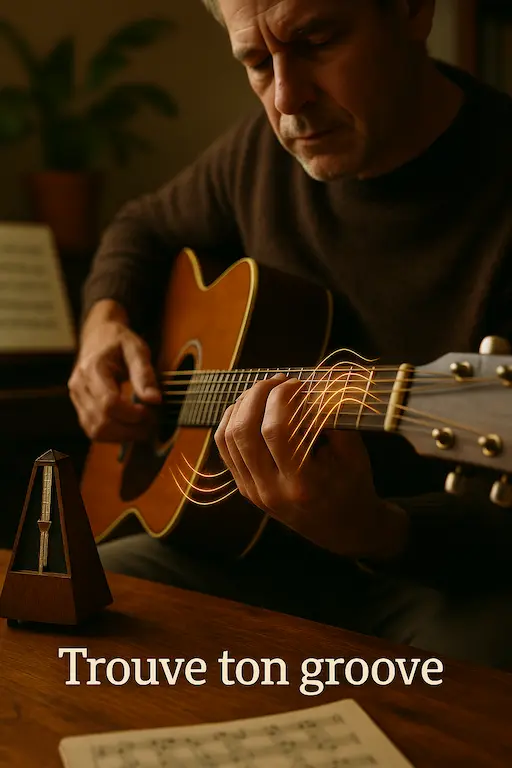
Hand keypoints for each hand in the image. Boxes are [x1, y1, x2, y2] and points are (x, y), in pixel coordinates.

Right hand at [68, 300, 160, 442]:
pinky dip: (114, 435)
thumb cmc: (119, 341)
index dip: (132, 414)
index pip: (109, 403)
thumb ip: (144, 374)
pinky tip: (131, 427)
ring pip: (95, 431)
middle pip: (101, 422)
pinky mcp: (80, 407)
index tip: (152, 411)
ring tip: (144, 426)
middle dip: (130, 429)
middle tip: (152, 422)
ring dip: (123, 435)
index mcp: (92, 369)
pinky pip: (93, 431)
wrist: (99, 336)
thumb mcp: (137, 349)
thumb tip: (155, 400)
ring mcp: (76, 399)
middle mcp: (79, 386)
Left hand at [214, 373, 407, 560]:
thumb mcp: (353, 451)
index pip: (276, 431)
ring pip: (227, 437)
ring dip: (243, 404)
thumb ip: (330, 417)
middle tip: (278, 380)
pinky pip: (224, 447)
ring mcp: (253, 491)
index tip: (298, 384)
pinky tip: (250, 407)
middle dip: (258, 395)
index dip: (282, 398)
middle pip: (244, 432)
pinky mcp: (244, 488)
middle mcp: (271, 490)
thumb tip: (306, 384)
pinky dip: (232, 420)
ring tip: (265, 390)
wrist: (342, 527)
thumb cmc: (352, 484)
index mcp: (302, 484)